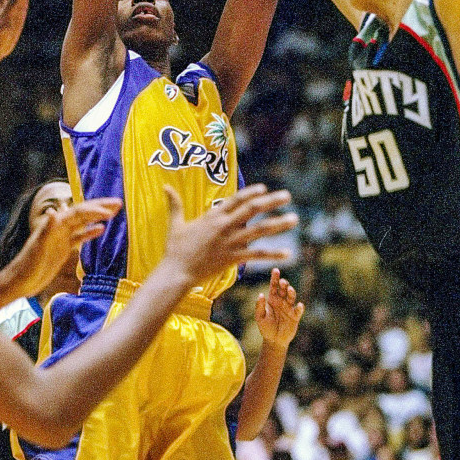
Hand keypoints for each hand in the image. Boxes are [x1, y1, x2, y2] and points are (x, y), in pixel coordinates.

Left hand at [10, 198, 121, 295]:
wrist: (20, 282)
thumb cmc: (27, 266)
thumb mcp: (38, 248)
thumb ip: (47, 230)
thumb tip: (54, 210)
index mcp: (54, 225)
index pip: (78, 212)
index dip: (94, 210)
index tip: (111, 211)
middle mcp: (58, 228)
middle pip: (82, 213)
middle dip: (100, 207)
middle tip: (119, 203)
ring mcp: (61, 238)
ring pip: (83, 223)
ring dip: (97, 216)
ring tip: (114, 211)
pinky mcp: (62, 248)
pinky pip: (79, 236)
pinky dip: (90, 232)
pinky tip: (102, 230)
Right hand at [163, 183, 297, 284]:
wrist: (177, 272)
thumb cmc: (175, 249)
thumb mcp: (175, 224)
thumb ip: (174, 204)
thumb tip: (165, 187)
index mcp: (212, 216)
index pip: (235, 200)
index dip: (250, 193)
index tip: (264, 188)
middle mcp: (224, 226)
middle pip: (252, 210)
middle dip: (271, 202)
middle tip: (287, 196)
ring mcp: (230, 242)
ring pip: (259, 231)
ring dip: (278, 224)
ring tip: (294, 219)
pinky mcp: (233, 258)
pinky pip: (257, 255)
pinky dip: (273, 254)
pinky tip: (288, 253)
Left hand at [255, 268, 303, 348]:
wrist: (273, 340)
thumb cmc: (265, 327)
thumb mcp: (260, 317)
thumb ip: (259, 306)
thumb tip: (261, 295)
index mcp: (272, 299)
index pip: (274, 286)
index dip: (275, 278)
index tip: (275, 270)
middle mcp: (282, 301)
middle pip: (284, 289)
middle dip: (284, 284)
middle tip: (282, 282)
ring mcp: (289, 308)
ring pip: (291, 297)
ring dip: (291, 292)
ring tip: (289, 289)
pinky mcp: (295, 316)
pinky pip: (298, 311)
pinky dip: (300, 308)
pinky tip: (299, 305)